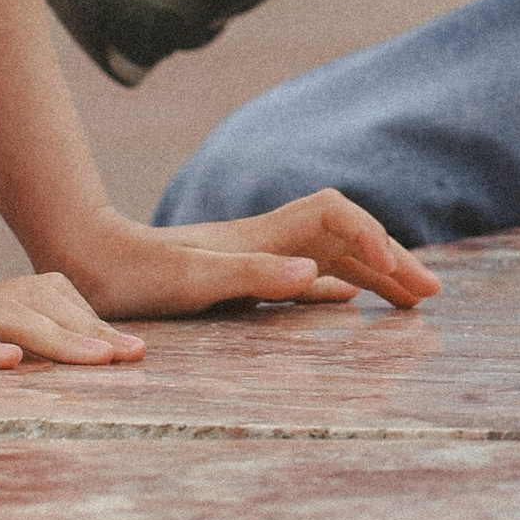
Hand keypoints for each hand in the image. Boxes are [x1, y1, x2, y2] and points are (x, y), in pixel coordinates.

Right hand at [0, 270, 149, 392]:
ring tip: (99, 360)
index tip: (130, 353)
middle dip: (92, 331)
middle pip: (41, 302)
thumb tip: (33, 383)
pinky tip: (9, 364)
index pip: (47, 297)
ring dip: (57, 338)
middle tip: (136, 358)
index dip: (89, 321)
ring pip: (7, 317)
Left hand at [35, 190, 439, 317]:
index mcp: (263, 238)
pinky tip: (349, 301)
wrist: (87, 262)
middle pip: (347, 238)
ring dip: (373, 275)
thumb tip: (319, 277)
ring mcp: (257, 259)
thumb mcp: (192, 280)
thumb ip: (254, 274)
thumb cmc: (134, 275)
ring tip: (411, 301)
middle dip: (392, 262)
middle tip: (432, 296)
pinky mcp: (241, 280)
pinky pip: (306, 279)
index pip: (337, 218)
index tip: (396, 277)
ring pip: (332, 259)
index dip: (373, 239)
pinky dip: (338, 287)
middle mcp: (267, 242)